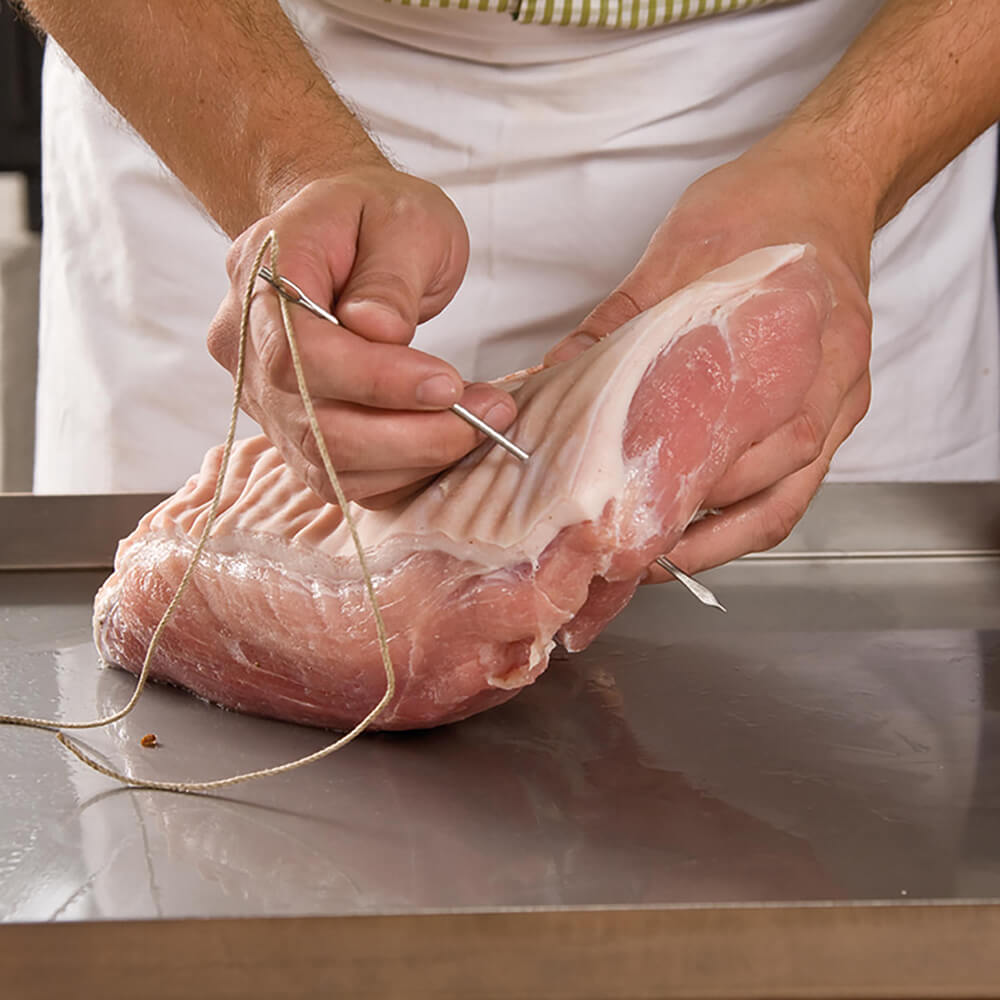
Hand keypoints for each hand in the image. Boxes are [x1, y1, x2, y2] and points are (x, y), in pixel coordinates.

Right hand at [207, 168, 516, 508]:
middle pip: (313, 423)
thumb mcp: (403, 218)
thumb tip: (380, 332)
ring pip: (329, 463)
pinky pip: (344, 477)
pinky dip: (402, 472)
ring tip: (480, 422)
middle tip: (485, 414)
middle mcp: (246, 347)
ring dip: (414, 457)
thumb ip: (391, 275)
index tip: (447, 382)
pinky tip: (447, 441)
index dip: (374, 381)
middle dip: (408, 433)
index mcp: (261, 277)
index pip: (300, 353)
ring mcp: (266, 397)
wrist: (347, 233)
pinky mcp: (297, 432)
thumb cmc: (375, 215)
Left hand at [545, 134, 876, 575]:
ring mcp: (840, 402)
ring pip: (787, 499)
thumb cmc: (765, 205)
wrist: (830, 182)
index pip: (742, 436)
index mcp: (797, 333)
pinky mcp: (837, 413)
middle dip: (697, 527)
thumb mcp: (681, 248)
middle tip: (630, 549)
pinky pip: (800, 486)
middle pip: (766, 482)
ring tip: (663, 560)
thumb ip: (619, 319)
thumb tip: (555, 373)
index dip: (684, 487)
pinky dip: (751, 518)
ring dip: (726, 540)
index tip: (629, 515)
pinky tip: (706, 530)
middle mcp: (830, 380)